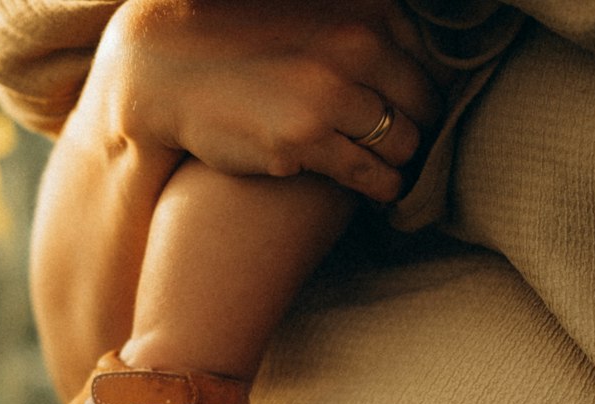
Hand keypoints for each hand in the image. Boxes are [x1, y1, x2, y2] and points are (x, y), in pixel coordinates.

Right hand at [97, 0, 446, 201]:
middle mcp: (355, 43)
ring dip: (405, 165)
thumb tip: (407, 55)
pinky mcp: (306, 140)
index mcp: (361, 8)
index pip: (424, 60)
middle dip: (422, 134)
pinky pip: (370, 174)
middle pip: (423, 103)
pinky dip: (384, 188)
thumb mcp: (307, 17)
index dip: (423, 97)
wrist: (170, 71)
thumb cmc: (240, 48)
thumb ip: (357, 33)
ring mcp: (331, 92)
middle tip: (414, 156)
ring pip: (402, 142)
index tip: (416, 119)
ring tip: (398, 179)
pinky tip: (381, 195)